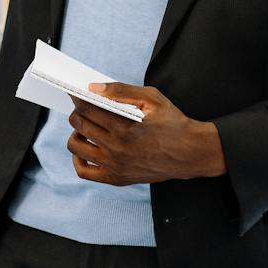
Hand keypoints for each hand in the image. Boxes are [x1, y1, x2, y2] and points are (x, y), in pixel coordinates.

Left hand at [65, 83, 227, 185]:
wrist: (192, 153)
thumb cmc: (173, 122)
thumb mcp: (152, 99)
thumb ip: (121, 91)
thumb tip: (93, 88)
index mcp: (125, 128)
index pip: (87, 109)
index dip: (78, 97)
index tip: (76, 92)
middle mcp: (117, 150)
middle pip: (79, 124)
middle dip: (77, 111)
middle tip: (84, 106)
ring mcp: (115, 167)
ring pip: (76, 146)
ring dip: (76, 132)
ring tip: (86, 126)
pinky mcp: (117, 178)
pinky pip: (83, 171)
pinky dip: (78, 158)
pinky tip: (86, 146)